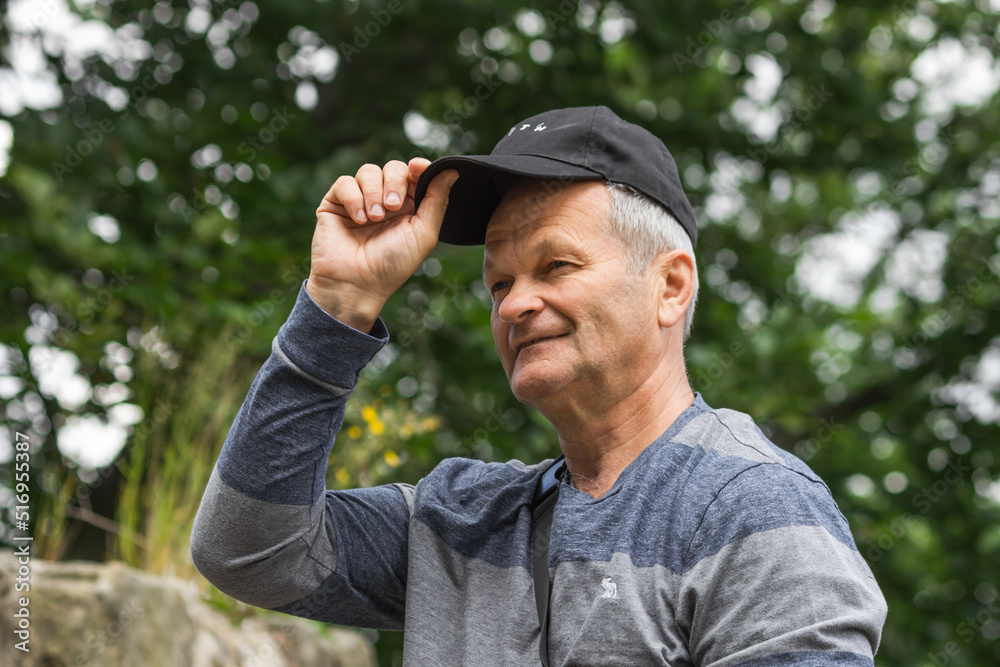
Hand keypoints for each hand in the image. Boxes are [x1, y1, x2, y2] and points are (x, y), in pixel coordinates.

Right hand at [307, 158, 458, 330]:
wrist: (356, 284)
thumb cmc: (392, 265)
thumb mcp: (424, 234)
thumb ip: (437, 200)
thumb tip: (452, 170)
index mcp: (410, 207)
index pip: (416, 174)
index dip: (418, 167)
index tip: (418, 168)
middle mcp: (385, 200)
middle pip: (393, 167)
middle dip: (395, 183)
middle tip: (393, 207)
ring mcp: (360, 200)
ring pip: (368, 171)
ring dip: (374, 192)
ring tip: (374, 218)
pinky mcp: (335, 203)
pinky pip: (345, 183)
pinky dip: (353, 198)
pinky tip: (358, 220)